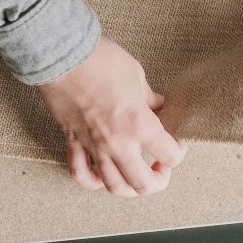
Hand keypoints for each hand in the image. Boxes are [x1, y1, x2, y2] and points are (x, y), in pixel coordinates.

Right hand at [37, 37, 185, 196]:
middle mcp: (118, 143)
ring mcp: (94, 147)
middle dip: (158, 181)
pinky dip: (93, 181)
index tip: (177, 142)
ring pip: (114, 186)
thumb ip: (148, 99)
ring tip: (135, 177)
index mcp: (139, 125)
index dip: (179, 151)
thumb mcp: (136, 76)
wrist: (63, 54)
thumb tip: (157, 106)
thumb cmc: (101, 60)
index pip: (170, 155)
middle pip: (143, 184)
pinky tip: (101, 177)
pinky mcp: (74, 143)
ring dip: (130, 188)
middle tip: (160, 168)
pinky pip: (81, 174)